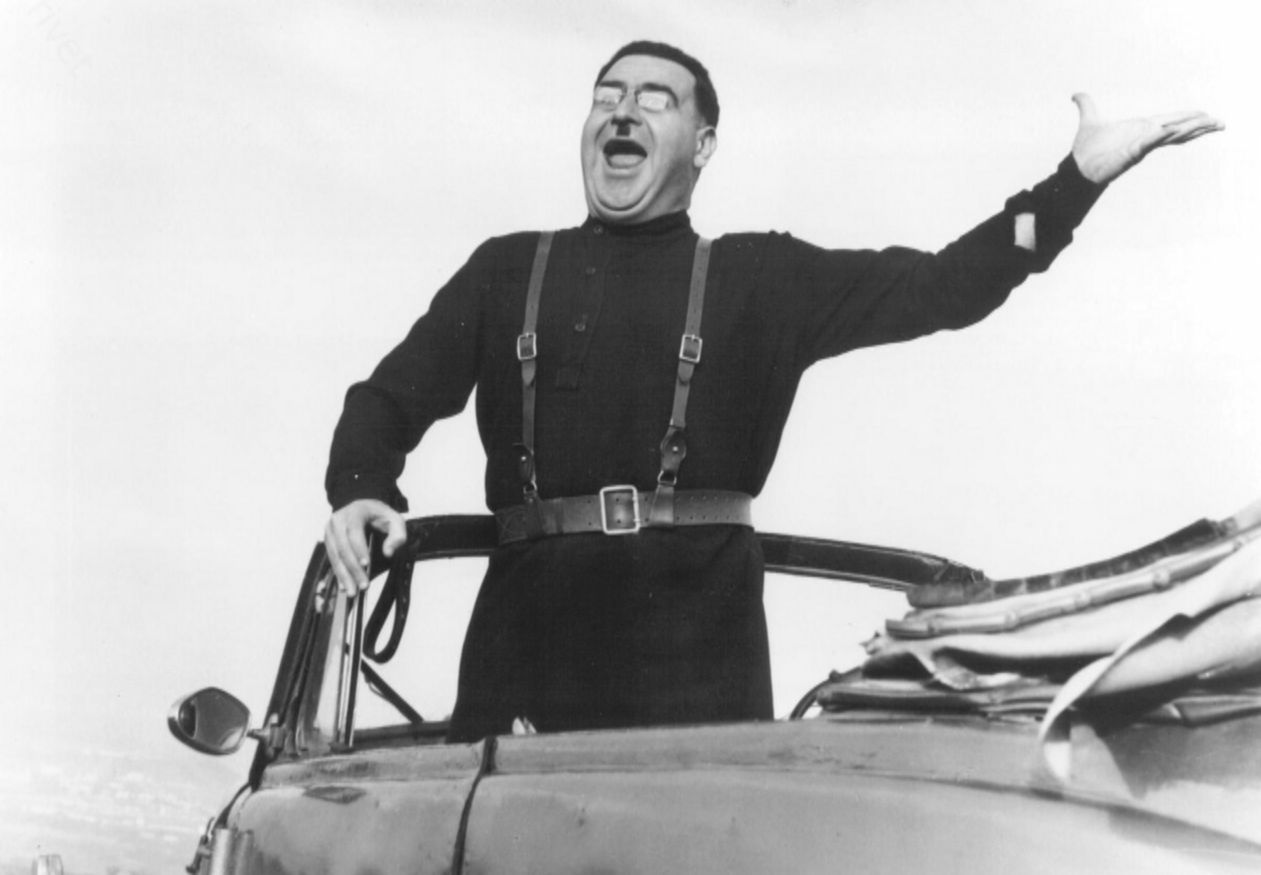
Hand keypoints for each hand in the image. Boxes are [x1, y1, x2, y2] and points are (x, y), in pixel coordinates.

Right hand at [324, 499, 406, 594]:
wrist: (363, 507)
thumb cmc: (380, 515)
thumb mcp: (395, 520)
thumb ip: (397, 535)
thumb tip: (388, 552)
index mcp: (354, 512)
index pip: (354, 532)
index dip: (359, 549)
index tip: (366, 564)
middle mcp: (338, 520)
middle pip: (343, 547)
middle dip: (353, 568)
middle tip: (363, 585)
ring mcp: (330, 531)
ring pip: (335, 556)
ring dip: (344, 575)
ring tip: (353, 591)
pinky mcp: (328, 541)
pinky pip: (332, 560)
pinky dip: (339, 574)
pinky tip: (344, 586)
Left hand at [1070, 93, 1222, 184]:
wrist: (1076, 168)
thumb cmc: (1086, 150)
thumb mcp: (1088, 120)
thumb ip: (1085, 106)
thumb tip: (1076, 95)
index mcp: (1140, 129)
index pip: (1170, 122)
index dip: (1188, 118)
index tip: (1206, 114)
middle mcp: (1144, 138)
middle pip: (1178, 130)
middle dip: (1198, 125)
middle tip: (1220, 122)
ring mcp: (1139, 147)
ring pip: (1169, 136)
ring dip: (1189, 129)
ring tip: (1209, 122)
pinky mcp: (1130, 154)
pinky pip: (1148, 143)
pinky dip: (1158, 136)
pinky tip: (1170, 129)